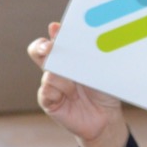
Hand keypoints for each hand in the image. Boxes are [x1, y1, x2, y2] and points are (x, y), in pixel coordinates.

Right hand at [29, 21, 129, 146]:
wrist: (106, 118)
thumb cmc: (105, 91)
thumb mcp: (101, 71)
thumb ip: (91, 57)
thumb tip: (89, 39)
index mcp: (70, 56)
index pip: (56, 38)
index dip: (55, 32)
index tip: (57, 28)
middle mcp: (57, 67)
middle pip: (39, 50)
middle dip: (43, 46)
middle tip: (50, 47)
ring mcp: (51, 83)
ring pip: (48, 73)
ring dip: (63, 79)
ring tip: (77, 88)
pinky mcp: (49, 100)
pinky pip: (46, 91)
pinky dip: (58, 92)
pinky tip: (70, 97)